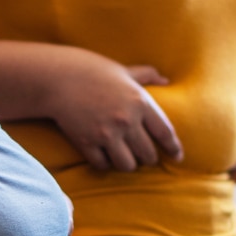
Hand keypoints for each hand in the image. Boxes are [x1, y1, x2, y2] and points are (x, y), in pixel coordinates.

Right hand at [47, 51, 182, 170]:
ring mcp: (106, 133)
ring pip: (127, 165)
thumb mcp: (123, 71)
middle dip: (147, 158)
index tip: (177, 157)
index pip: (165, 133)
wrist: (57, 77)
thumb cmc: (92, 71)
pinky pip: (102, 165)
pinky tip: (103, 157)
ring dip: (127, 164)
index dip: (173, 148)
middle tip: (144, 156)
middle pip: (147, 154)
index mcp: (140, 102)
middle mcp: (126, 120)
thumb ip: (146, 75)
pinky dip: (104, 164)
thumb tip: (166, 79)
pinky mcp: (87, 143)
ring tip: (123, 158)